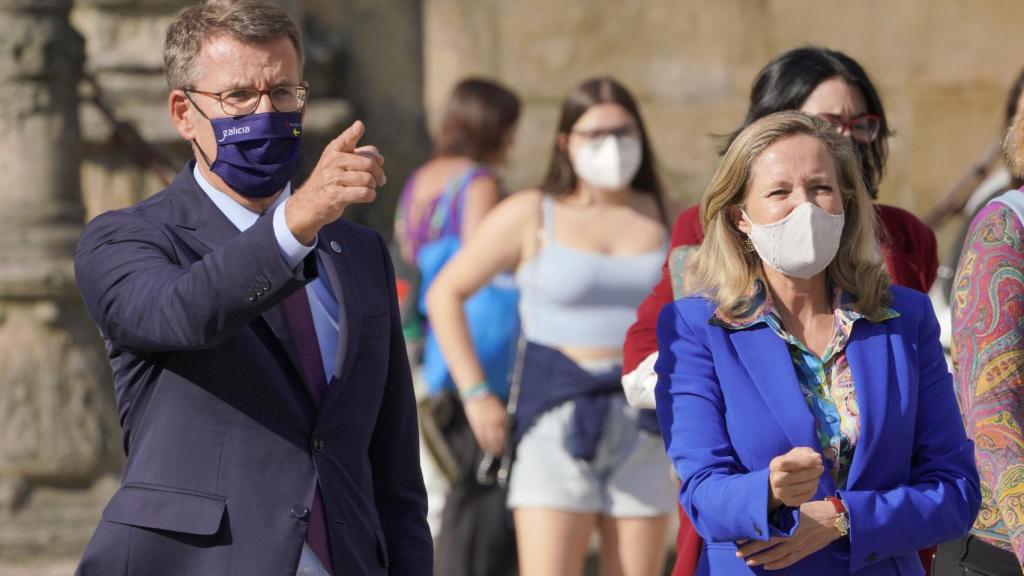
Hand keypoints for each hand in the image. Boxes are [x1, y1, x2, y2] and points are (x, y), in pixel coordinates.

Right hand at [287, 120, 387, 243]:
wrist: (310, 202)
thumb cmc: (332, 180)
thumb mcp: (339, 162)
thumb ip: (360, 154)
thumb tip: (379, 158)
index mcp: (334, 150)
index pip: (346, 139)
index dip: (354, 132)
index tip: (359, 126)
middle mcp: (332, 162)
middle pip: (368, 163)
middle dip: (379, 173)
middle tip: (380, 179)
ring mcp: (332, 178)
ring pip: (367, 179)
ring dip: (373, 186)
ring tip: (368, 188)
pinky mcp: (335, 196)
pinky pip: (363, 193)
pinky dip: (370, 195)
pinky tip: (367, 195)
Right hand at [463, 394, 507, 455]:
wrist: (476, 393)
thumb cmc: (489, 398)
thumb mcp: (500, 408)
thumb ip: (503, 418)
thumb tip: (506, 428)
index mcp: (503, 417)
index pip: (506, 433)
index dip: (507, 441)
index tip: (507, 446)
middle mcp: (495, 422)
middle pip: (499, 439)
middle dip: (501, 447)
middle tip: (501, 452)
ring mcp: (485, 424)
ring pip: (490, 440)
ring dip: (493, 448)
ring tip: (495, 453)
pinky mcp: (476, 425)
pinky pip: (480, 437)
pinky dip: (483, 444)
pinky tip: (485, 448)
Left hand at [735, 500, 839, 569]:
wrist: (836, 518)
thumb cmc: (815, 508)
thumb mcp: (796, 506)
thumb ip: (782, 513)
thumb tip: (765, 513)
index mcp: (788, 524)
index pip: (765, 532)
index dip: (752, 536)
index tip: (739, 537)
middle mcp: (791, 537)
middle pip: (767, 545)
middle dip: (751, 550)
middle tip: (738, 553)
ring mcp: (798, 546)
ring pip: (776, 556)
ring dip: (761, 559)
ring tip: (749, 561)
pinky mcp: (805, 552)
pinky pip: (789, 561)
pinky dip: (777, 565)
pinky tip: (767, 567)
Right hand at [768, 447, 823, 509]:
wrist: (782, 481)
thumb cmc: (791, 464)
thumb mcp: (797, 454)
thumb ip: (806, 453)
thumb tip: (817, 457)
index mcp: (774, 465)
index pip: (786, 463)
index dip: (803, 461)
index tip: (818, 459)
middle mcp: (775, 479)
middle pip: (792, 477)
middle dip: (810, 472)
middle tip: (821, 468)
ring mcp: (780, 492)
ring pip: (800, 488)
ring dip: (813, 481)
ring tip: (817, 477)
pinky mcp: (788, 502)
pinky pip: (804, 498)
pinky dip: (812, 491)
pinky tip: (813, 485)